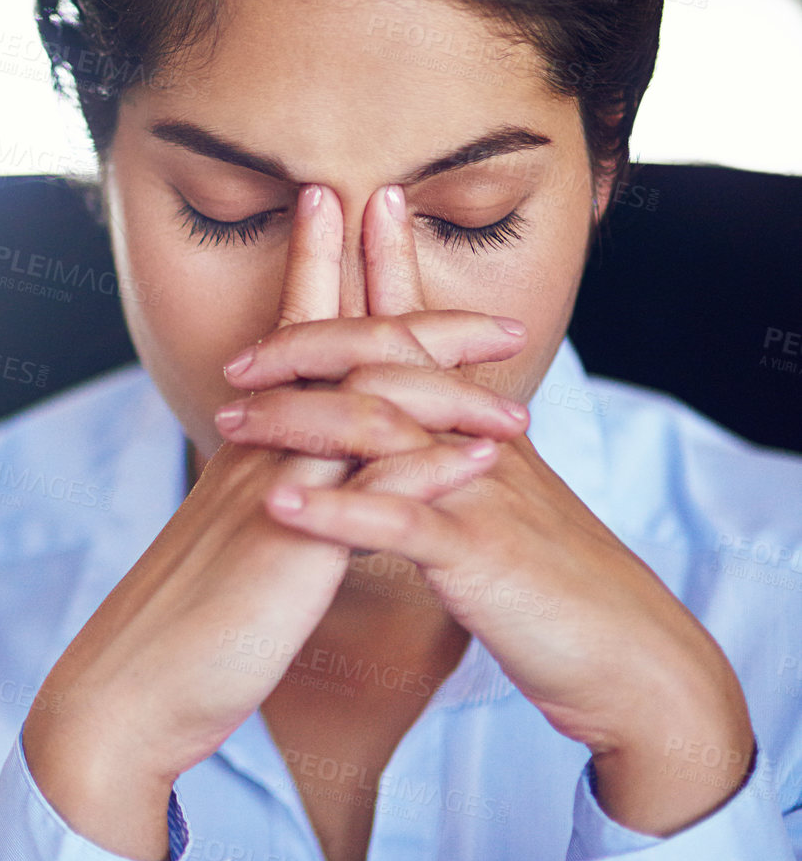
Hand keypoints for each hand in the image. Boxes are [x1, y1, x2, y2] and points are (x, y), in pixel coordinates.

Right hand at [22, 186, 516, 860]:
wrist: (130, 689)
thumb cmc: (187, 623)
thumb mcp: (235, 537)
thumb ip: (273, 491)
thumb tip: (306, 467)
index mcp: (249, 448)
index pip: (292, 337)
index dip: (316, 265)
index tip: (344, 202)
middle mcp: (261, 456)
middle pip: (333, 348)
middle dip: (385, 282)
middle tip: (415, 216)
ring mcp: (276, 499)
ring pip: (363, 409)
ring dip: (438, 370)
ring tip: (504, 341)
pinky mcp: (292, 554)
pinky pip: (372, 499)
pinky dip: (431, 470)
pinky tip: (482, 455)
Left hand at [227, 185, 757, 835]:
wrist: (627, 656)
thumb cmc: (550, 584)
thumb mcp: (494, 504)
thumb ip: (446, 458)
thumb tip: (396, 431)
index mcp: (478, 426)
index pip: (423, 330)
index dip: (389, 267)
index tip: (350, 204)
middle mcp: (479, 440)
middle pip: (390, 361)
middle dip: (311, 343)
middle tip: (240, 358)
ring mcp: (480, 491)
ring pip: (384, 426)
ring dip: (300, 417)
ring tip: (232, 419)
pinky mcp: (480, 553)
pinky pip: (401, 520)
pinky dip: (336, 509)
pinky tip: (280, 502)